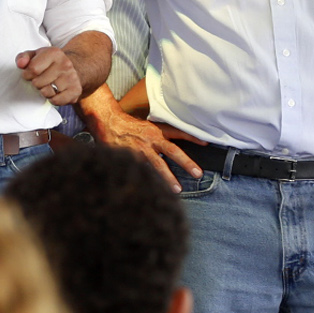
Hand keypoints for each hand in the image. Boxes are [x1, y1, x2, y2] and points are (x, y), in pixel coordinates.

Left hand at [17, 45, 82, 106]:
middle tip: (40, 80)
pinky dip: (53, 99)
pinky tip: (55, 92)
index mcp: (54, 53)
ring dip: (44, 92)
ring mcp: (72, 77)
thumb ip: (23, 58)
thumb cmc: (48, 63)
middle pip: (38, 83)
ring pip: (47, 93)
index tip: (30, 74)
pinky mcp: (76, 90)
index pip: (32, 69)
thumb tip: (21, 64)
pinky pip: (56, 101)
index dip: (27, 74)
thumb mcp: (34, 56)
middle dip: (35, 84)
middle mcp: (65, 64)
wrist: (72, 69)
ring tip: (48, 85)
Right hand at [80, 86, 202, 186]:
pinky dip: (148, 180)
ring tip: (177, 189)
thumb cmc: (127, 126)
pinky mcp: (130, 157)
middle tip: (198, 173)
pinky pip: (142, 171)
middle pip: (172, 151)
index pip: (178, 132)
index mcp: (156, 130)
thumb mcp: (146, 128)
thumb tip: (172, 150)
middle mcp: (151, 139)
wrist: (107, 122)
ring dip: (168, 178)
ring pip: (157, 165)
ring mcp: (140, 149)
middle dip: (186, 162)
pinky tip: (154, 191)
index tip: (206, 143)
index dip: (192, 137)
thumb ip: (159, 138)